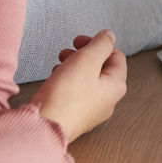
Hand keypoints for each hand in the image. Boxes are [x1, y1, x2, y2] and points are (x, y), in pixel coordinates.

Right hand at [31, 30, 127, 144]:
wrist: (45, 126)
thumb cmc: (66, 97)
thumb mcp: (87, 60)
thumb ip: (101, 45)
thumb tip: (109, 36)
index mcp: (116, 86)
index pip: (116, 56)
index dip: (98, 44)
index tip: (80, 41)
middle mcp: (108, 101)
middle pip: (101, 69)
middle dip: (84, 55)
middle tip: (68, 52)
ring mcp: (92, 111)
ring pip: (87, 80)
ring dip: (74, 67)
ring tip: (59, 65)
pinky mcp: (76, 116)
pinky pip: (76, 93)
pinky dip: (67, 82)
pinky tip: (55, 80)